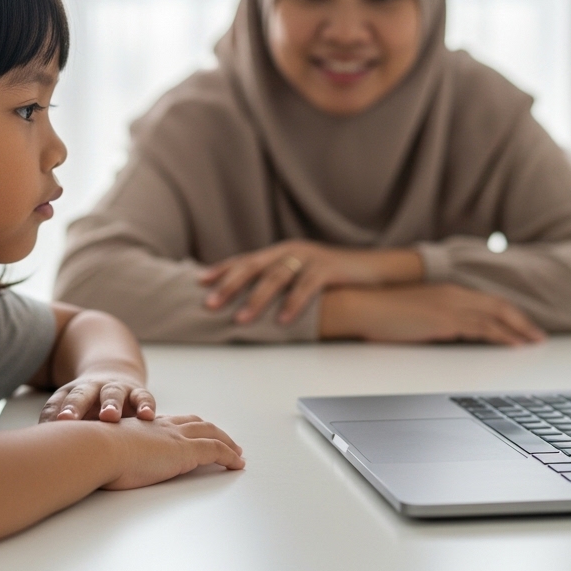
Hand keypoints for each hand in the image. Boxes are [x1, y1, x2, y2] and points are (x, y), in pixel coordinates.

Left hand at [39, 370, 156, 423]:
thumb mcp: (70, 411)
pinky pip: (143, 397)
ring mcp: (116, 389)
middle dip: (76, 406)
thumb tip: (33, 445)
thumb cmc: (88, 405)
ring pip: (113, 393)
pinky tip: (147, 416)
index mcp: (72, 394)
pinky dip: (145, 405)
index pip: (60, 402)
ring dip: (111, 404)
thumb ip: (54, 423)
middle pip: (82, 394)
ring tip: (110, 416)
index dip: (54, 414)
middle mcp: (93, 389)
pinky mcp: (138, 393)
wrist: (114, 376)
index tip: (50, 425)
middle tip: (69, 419)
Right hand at [103, 415, 245, 489]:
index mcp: (144, 427)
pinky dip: (229, 456)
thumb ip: (108, 457)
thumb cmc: (92, 454)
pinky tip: (237, 464)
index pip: (171, 423)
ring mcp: (175, 437)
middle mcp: (162, 427)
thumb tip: (98, 468)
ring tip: (237, 454)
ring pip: (211, 433)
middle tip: (226, 441)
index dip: (186, 428)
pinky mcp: (185, 451)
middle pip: (196, 424)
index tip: (193, 433)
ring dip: (227, 442)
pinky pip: (216, 451)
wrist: (97, 448)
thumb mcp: (103, 453)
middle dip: (212, 431)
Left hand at [199, 240, 422, 324]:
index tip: (198, 283)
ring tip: (241, 319)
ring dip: (256, 300)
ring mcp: (310, 257)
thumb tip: (246, 302)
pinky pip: (307, 287)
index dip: (221, 270)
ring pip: (276, 277)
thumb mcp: (301, 275)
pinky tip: (281, 320)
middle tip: (210, 304)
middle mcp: (291, 250)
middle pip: (253, 267)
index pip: (245, 260)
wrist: (372, 269)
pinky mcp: (329, 268)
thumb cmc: (332, 278)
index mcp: (280, 252)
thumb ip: (278, 282)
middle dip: (229, 286)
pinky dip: (293, 304)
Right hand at [319, 283, 546, 345]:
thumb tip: (449, 331)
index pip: (487, 301)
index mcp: (447, 291)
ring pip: (496, 317)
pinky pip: (483, 328)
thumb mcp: (416, 313)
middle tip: (538, 336)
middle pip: (499, 306)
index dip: (508, 313)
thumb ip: (436, 318)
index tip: (523, 325)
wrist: (362, 306)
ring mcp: (451, 306)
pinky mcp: (445, 320)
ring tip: (534, 342)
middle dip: (521, 321)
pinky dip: (503, 336)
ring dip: (519, 330)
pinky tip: (514, 344)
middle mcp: (454, 294)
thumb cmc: (382, 312)